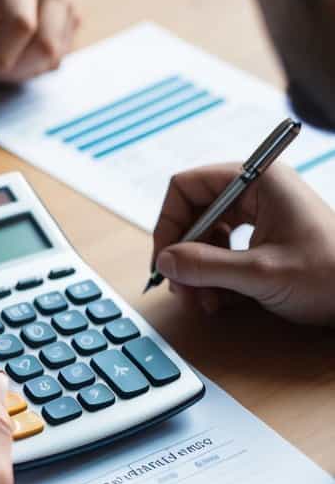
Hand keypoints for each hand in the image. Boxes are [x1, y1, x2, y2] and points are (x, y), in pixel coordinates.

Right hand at [152, 163, 334, 323]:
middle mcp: (256, 192)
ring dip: (198, 272)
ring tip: (204, 302)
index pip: (187, 186)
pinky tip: (220, 302)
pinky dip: (215, 278)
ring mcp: (261, 216)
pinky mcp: (264, 240)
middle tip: (182, 290)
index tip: (165, 260)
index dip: (169, 223)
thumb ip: (207, 266)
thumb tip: (166, 262)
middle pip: (194, 215)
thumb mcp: (261, 274)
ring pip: (206, 238)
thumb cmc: (331, 275)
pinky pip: (224, 253)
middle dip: (184, 255)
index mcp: (257, 180)